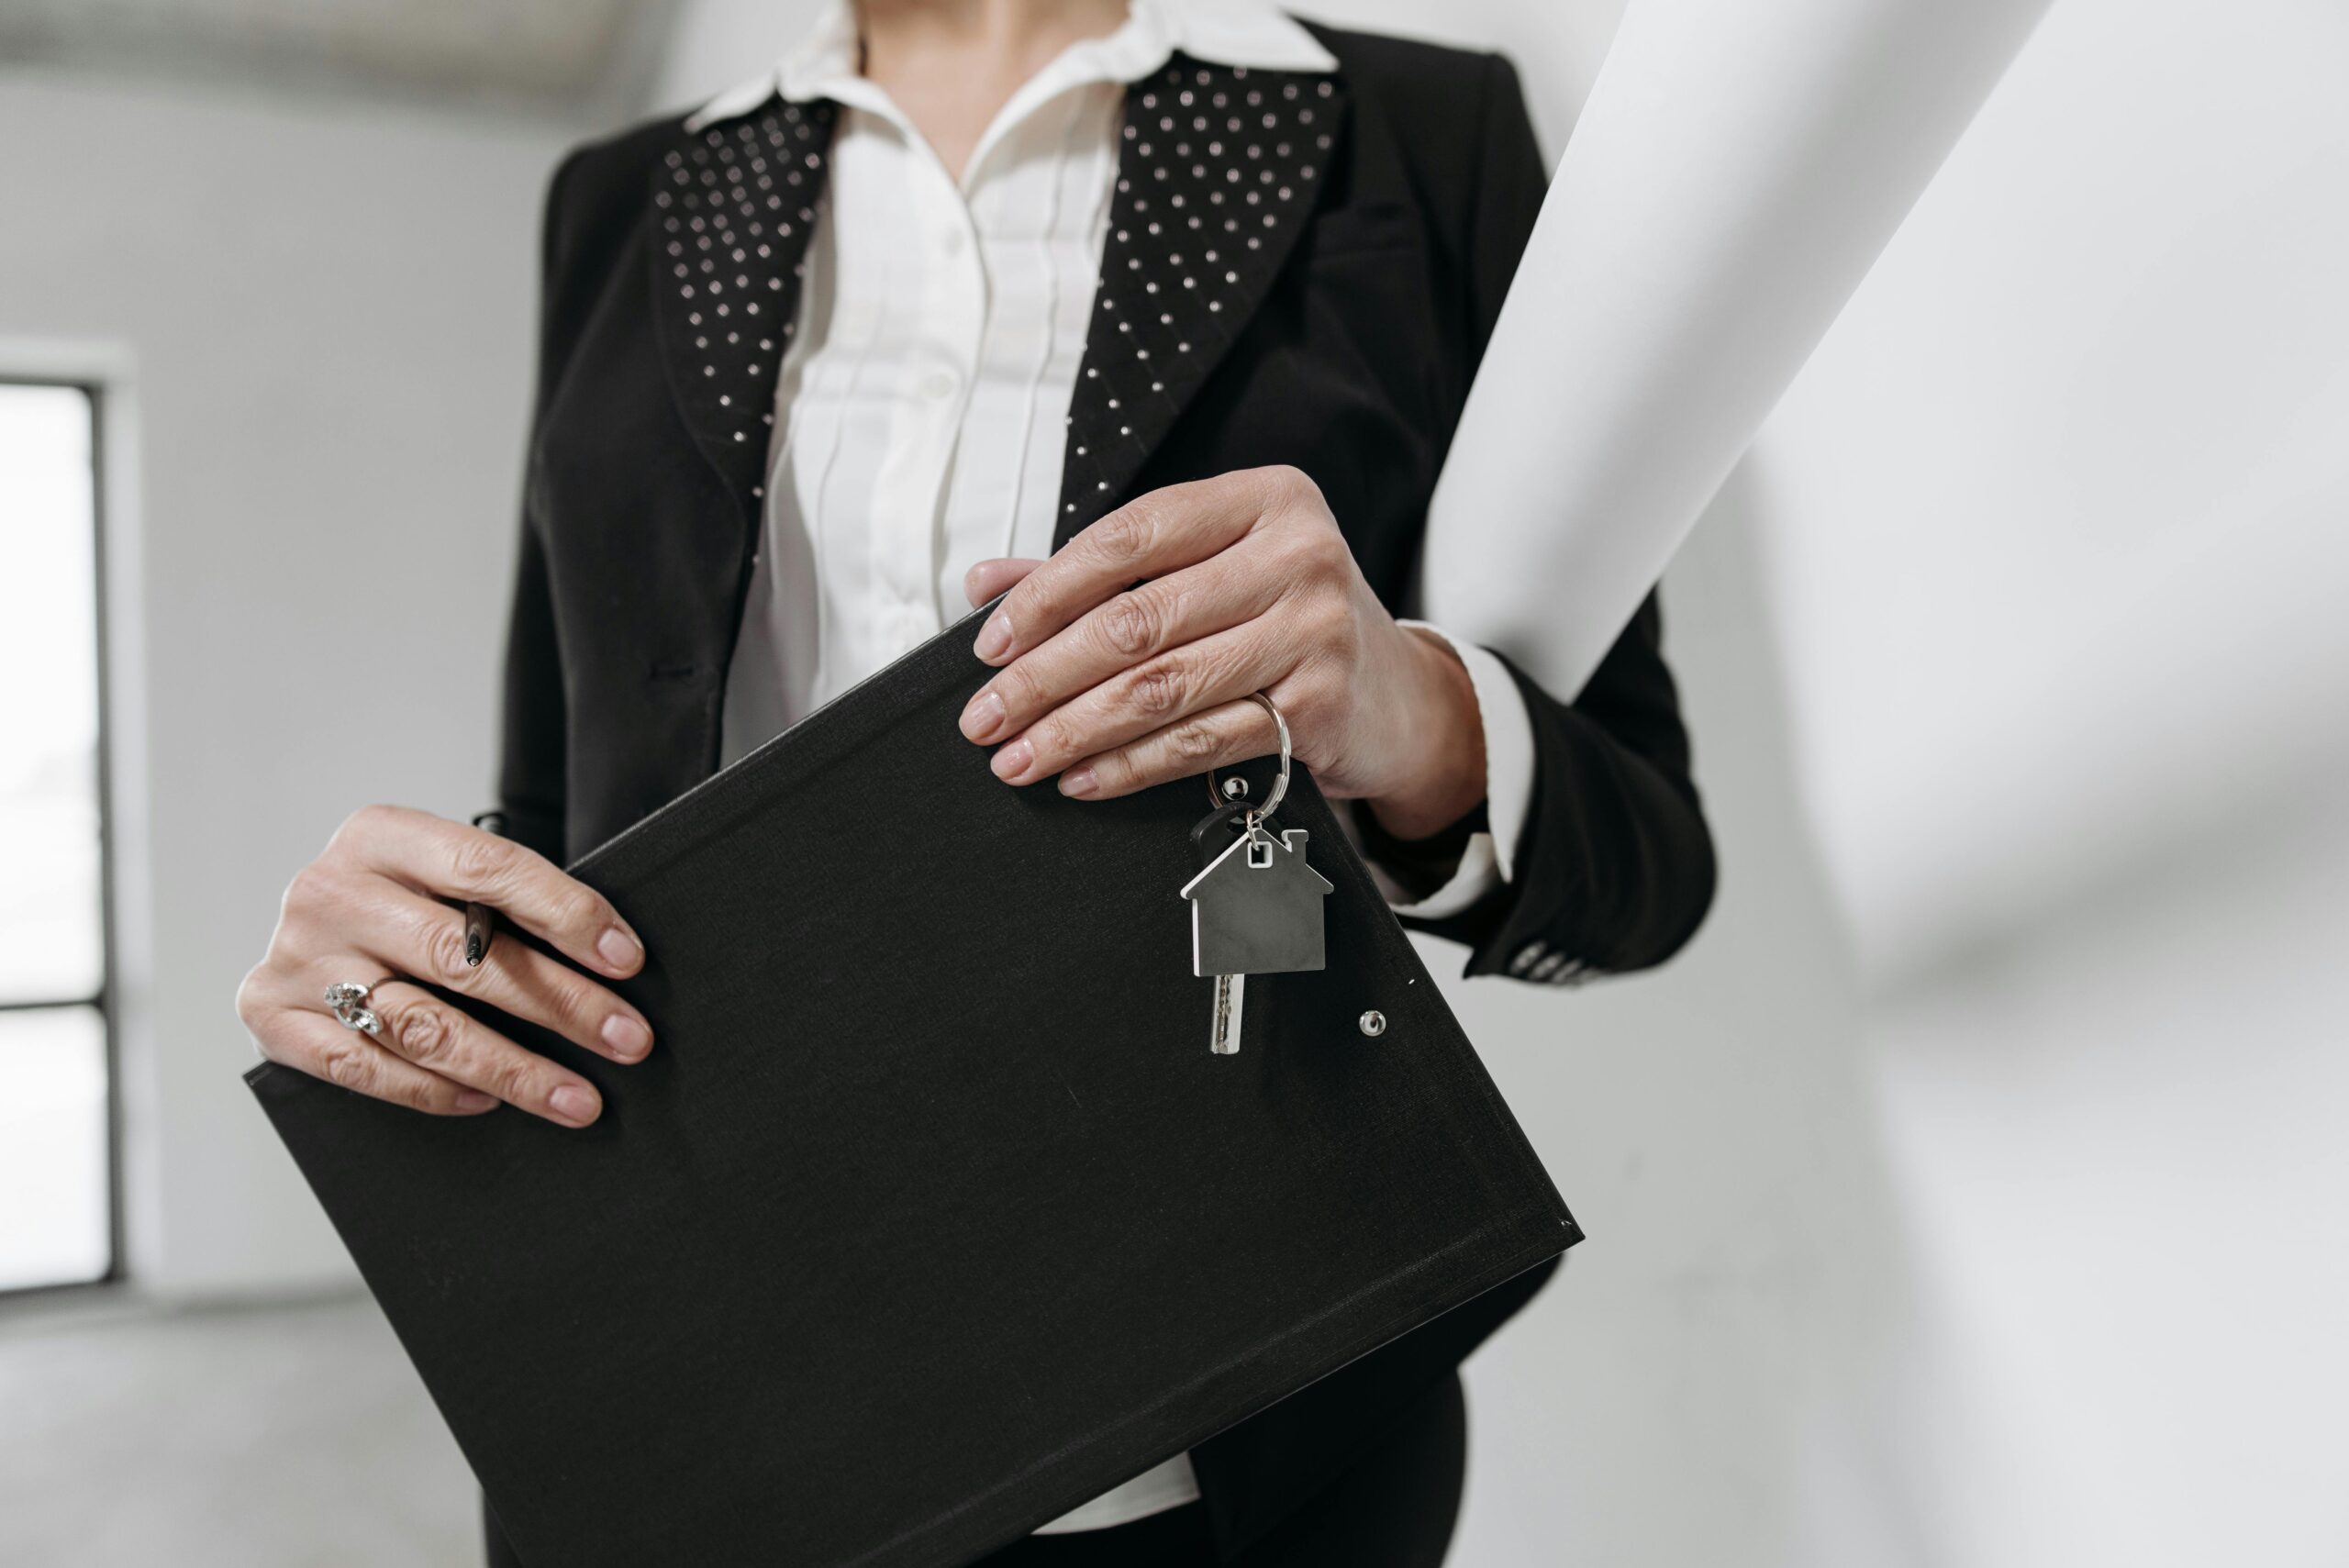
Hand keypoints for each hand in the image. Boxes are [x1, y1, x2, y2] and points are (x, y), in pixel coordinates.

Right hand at [235, 805, 651, 1126]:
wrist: (306, 929)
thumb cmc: (403, 904)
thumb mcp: (443, 879)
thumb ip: (504, 904)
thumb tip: (612, 961)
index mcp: (380, 835)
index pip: (488, 869)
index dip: (566, 914)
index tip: (627, 959)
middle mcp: (331, 891)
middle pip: (465, 956)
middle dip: (561, 1003)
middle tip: (627, 1041)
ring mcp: (295, 957)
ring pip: (424, 1026)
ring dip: (514, 1069)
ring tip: (578, 1098)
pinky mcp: (271, 1016)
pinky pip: (368, 1068)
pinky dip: (437, 1090)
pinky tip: (491, 1101)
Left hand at [957, 466, 1486, 838]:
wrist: (1397, 694)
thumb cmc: (1289, 618)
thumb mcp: (1211, 568)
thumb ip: (1103, 571)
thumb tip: (988, 585)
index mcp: (1262, 498)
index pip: (1129, 537)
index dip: (1047, 593)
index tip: (992, 643)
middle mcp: (1297, 555)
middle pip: (1137, 620)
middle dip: (1044, 677)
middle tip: (987, 717)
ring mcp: (1314, 632)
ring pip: (1162, 687)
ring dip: (1074, 730)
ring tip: (1018, 758)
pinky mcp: (1319, 708)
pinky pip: (1199, 741)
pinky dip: (1129, 766)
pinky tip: (1082, 779)